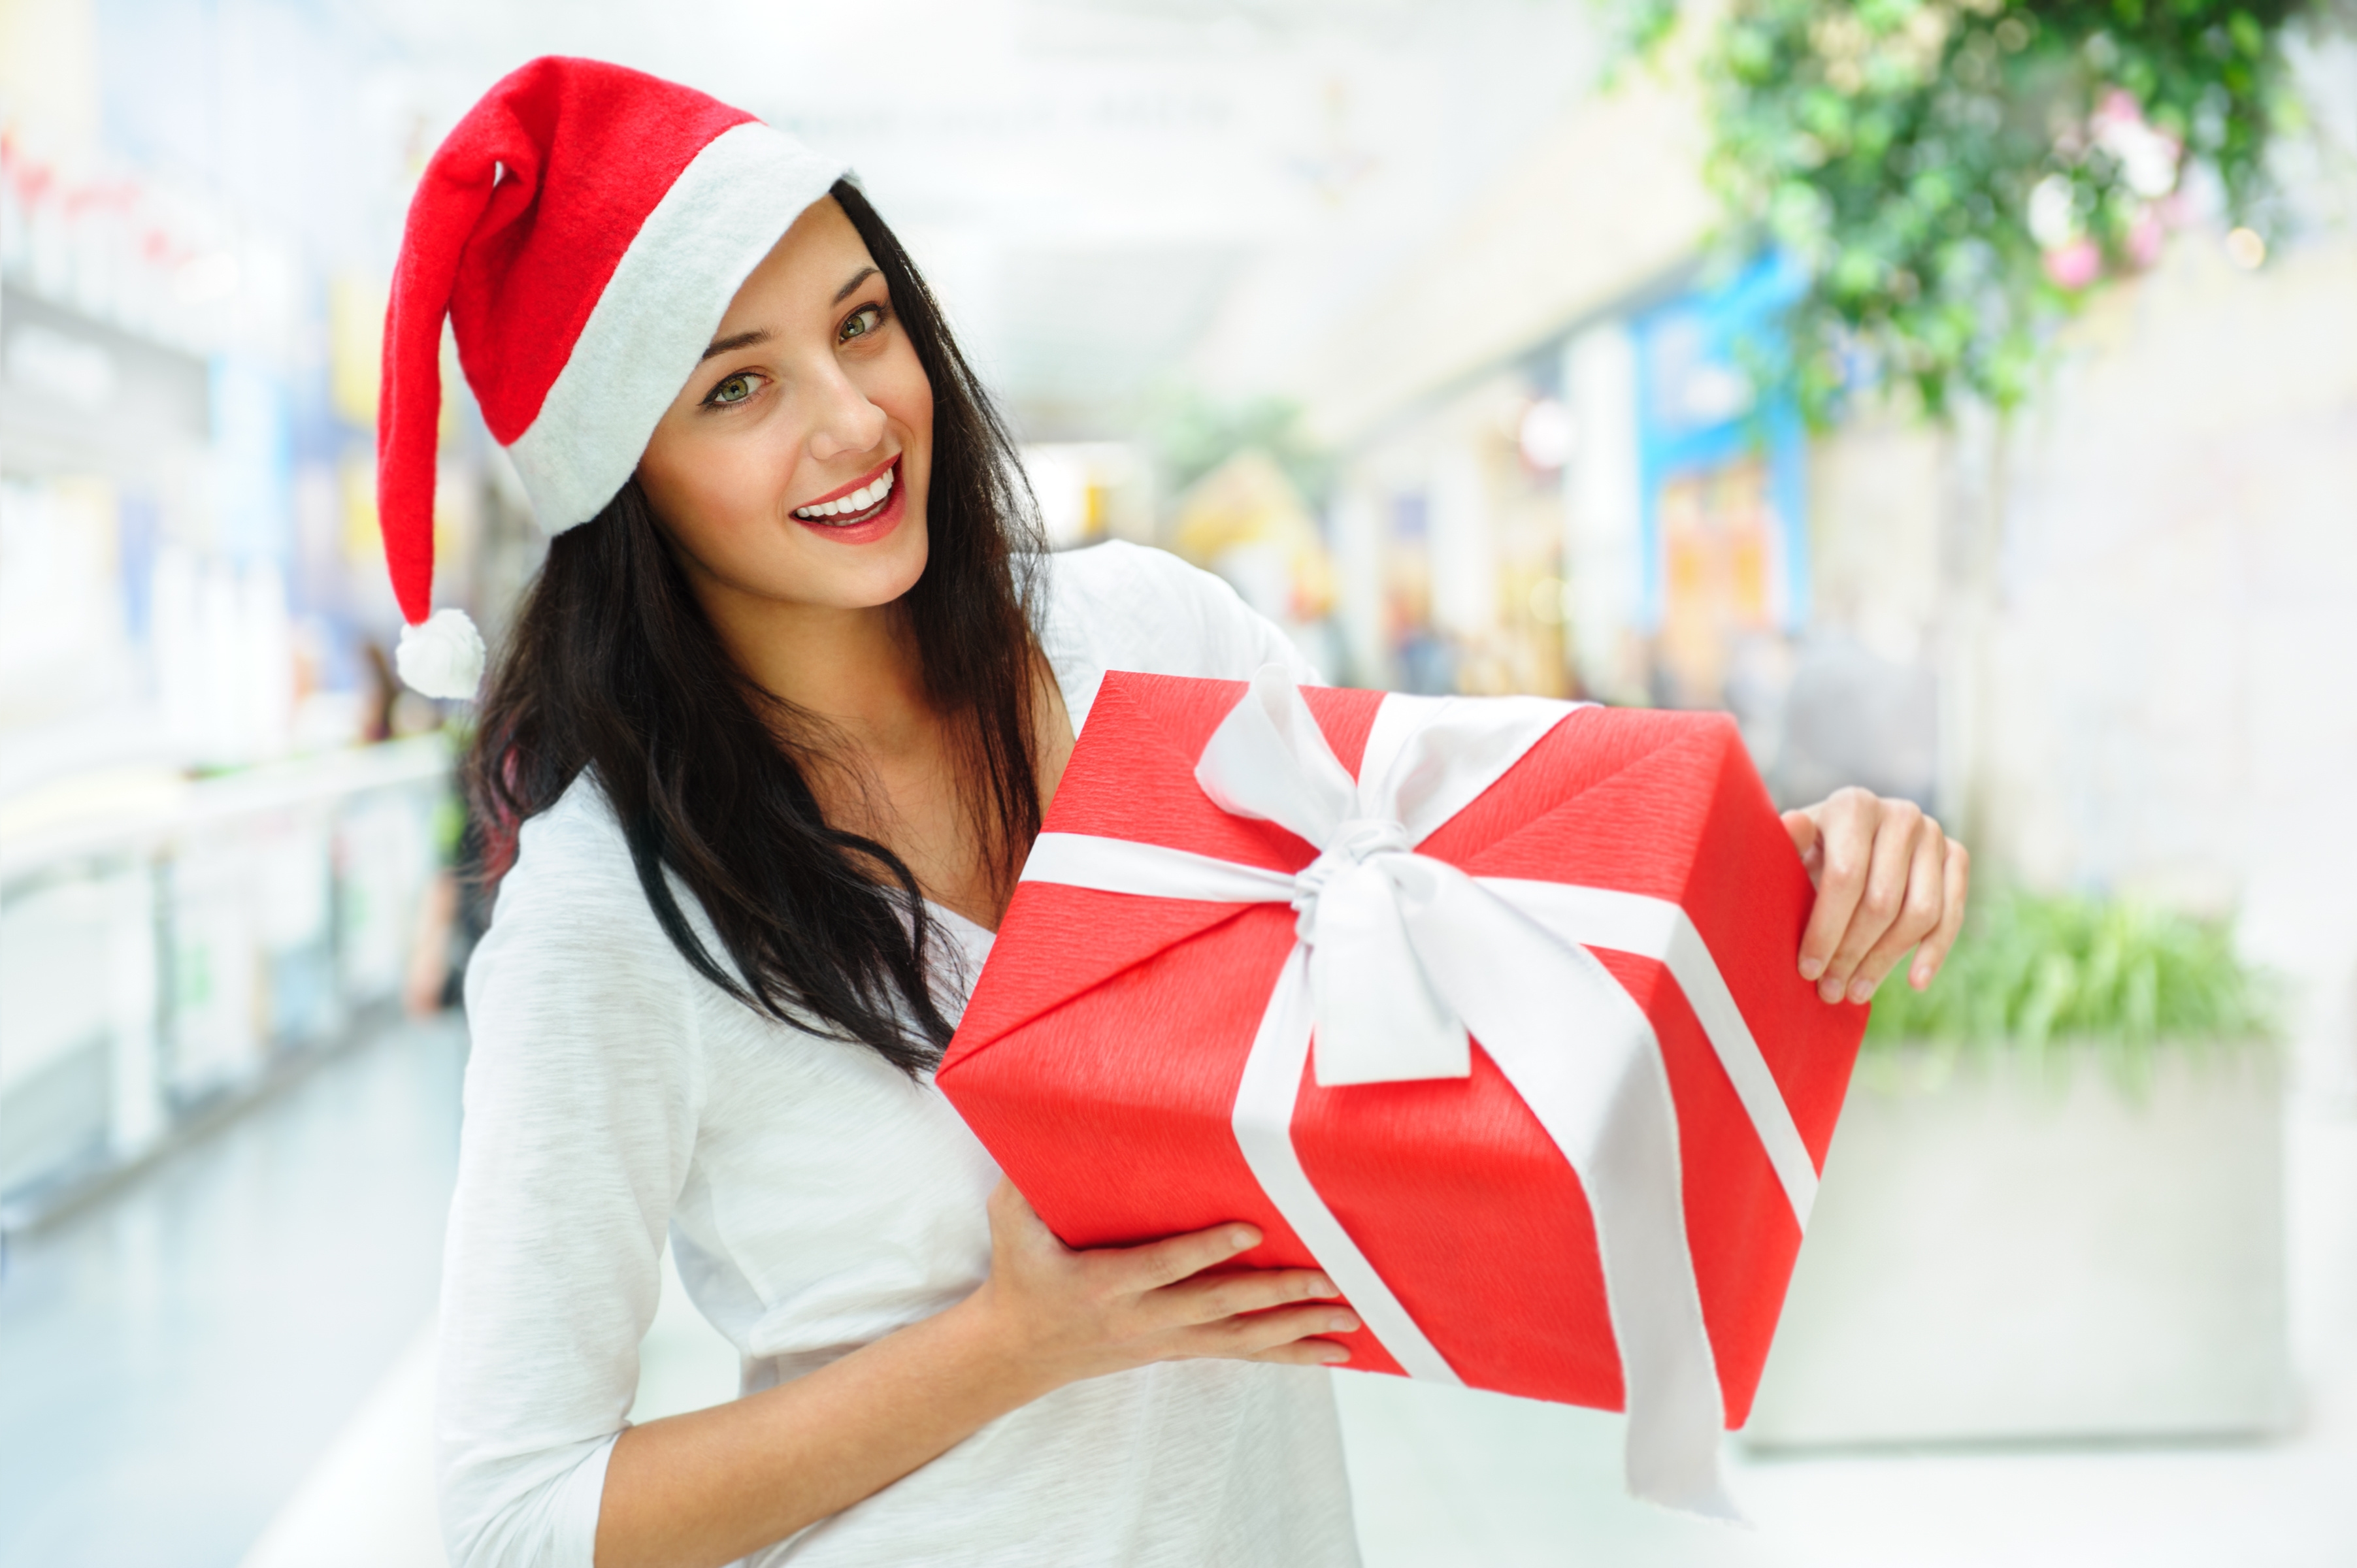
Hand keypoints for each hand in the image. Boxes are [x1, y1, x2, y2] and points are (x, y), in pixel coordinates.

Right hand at [963, 1180, 1355, 1395]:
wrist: (1018, 1351)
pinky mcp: (1177, 1348)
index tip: (1251, 1228)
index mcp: (1104, 1284)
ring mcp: (1164, 1339)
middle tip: (1330, 1281)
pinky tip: (1329, 1351)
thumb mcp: (1010, 1225)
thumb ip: (1023, 1184)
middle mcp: (1142, 1318)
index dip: (1206, 1250)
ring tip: (1346, 1318)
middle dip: (1276, 1295)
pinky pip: (1239, 1353)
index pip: (1163, 1267)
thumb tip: (1040, 1123)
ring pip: (1237, 1340)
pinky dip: (1287, 1354)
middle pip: (1218, 1307)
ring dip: (1295, 1330)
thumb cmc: (1020, 1274)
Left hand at [1781, 786, 1969, 1005]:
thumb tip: (1793, 825)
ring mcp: (1933, 834)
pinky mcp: (1955, 856)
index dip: (1826, 929)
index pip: (1845, 877)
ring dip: (1886, 960)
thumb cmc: (1810, 852)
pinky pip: (1952, 914)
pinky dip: (1934, 952)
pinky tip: (1914, 982)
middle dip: (1852, 953)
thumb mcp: (1790, 850)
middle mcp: (1900, 814)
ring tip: (1856, 991)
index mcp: (1853, 805)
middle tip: (1830, 990)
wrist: (1845, 837)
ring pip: (1920, 913)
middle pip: (1883, 901)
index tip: (1807, 970)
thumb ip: (1787, 844)